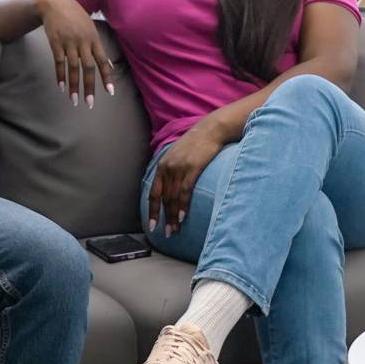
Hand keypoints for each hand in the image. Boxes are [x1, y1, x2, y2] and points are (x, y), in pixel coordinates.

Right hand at [39, 0, 113, 107]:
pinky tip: (61, 87)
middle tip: (90, 103)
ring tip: (75, 100)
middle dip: (89, 86)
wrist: (55, 3)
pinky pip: (58, 62)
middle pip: (88, 67)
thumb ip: (98, 48)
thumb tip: (109, 66)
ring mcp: (68, 42)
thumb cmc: (76, 17)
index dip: (107, 77)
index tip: (110, 92)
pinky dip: (60, 75)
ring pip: (73, 67)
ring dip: (74, 85)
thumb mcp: (90, 28)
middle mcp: (82, 41)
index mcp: (94, 38)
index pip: (103, 61)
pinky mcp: (55, 42)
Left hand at [147, 122, 227, 238]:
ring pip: (173, 198)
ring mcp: (179, 168)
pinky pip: (185, 191)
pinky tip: (183, 216)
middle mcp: (168, 168)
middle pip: (164, 199)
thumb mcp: (178, 155)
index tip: (153, 225)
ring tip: (176, 229)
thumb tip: (171, 188)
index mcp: (162, 166)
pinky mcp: (192, 168)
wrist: (211, 130)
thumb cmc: (197, 144)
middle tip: (167, 233)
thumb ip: (172, 170)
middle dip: (164, 218)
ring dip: (174, 216)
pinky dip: (183, 206)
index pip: (154, 193)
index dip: (153, 211)